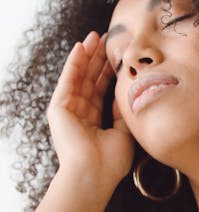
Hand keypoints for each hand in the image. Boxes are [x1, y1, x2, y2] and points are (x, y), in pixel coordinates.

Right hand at [47, 32, 134, 192]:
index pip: (100, 91)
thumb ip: (123, 110)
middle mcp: (79, 114)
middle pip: (89, 80)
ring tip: (94, 36)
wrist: (93, 174)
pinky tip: (80, 47)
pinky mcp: (58, 108)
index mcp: (93, 122)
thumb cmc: (111, 162)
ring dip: (87, 55)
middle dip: (97, 59)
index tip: (117, 56)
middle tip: (106, 39)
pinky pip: (68, 80)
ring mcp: (68, 110)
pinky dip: (74, 63)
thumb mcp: (124, 132)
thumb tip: (127, 89)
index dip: (108, 73)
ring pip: (79, 76)